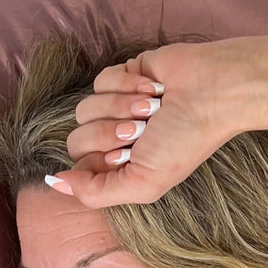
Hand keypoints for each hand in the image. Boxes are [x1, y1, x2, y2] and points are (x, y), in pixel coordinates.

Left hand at [52, 37, 250, 207]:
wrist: (213, 92)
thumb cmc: (185, 142)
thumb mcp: (142, 184)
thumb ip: (94, 192)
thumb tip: (54, 182)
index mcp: (119, 169)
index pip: (79, 169)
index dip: (98, 162)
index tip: (128, 155)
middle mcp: (115, 141)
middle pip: (76, 139)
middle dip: (109, 134)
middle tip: (142, 130)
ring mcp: (116, 107)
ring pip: (84, 108)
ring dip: (121, 108)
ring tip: (152, 108)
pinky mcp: (122, 75)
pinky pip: (100, 80)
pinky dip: (127, 84)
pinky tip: (154, 88)